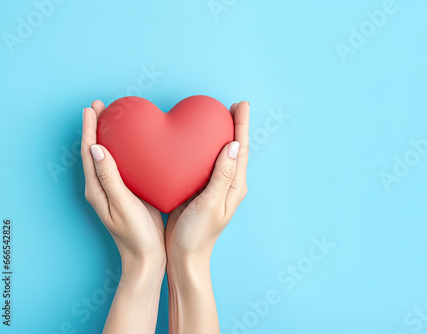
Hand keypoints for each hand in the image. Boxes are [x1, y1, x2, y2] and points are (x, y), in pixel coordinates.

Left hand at [81, 100, 164, 333]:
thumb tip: (96, 147)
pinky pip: (121, 165)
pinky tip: (135, 144)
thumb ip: (110, 177)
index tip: (92, 108)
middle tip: (101, 106)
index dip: (89, 128)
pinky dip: (124, 149)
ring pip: (107, 156)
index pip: (89, 152)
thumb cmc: (136, 234)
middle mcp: (102, 187)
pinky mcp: (128, 192)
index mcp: (97, 189)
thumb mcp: (123, 204)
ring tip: (114, 118)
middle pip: (95, 151)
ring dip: (108, 135)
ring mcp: (114, 190)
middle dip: (96, 127)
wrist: (147, 256)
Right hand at [165, 101, 248, 333]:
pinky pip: (202, 163)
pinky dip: (201, 148)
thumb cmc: (198, 235)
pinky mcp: (198, 189)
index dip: (242, 125)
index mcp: (234, 186)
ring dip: (219, 134)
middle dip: (234, 125)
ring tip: (215, 116)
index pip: (241, 150)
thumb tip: (233, 145)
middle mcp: (227, 184)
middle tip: (231, 105)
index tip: (241, 105)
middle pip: (233, 148)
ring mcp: (213, 187)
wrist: (184, 256)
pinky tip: (192, 141)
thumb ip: (222, 176)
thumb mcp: (211, 204)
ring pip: (218, 154)